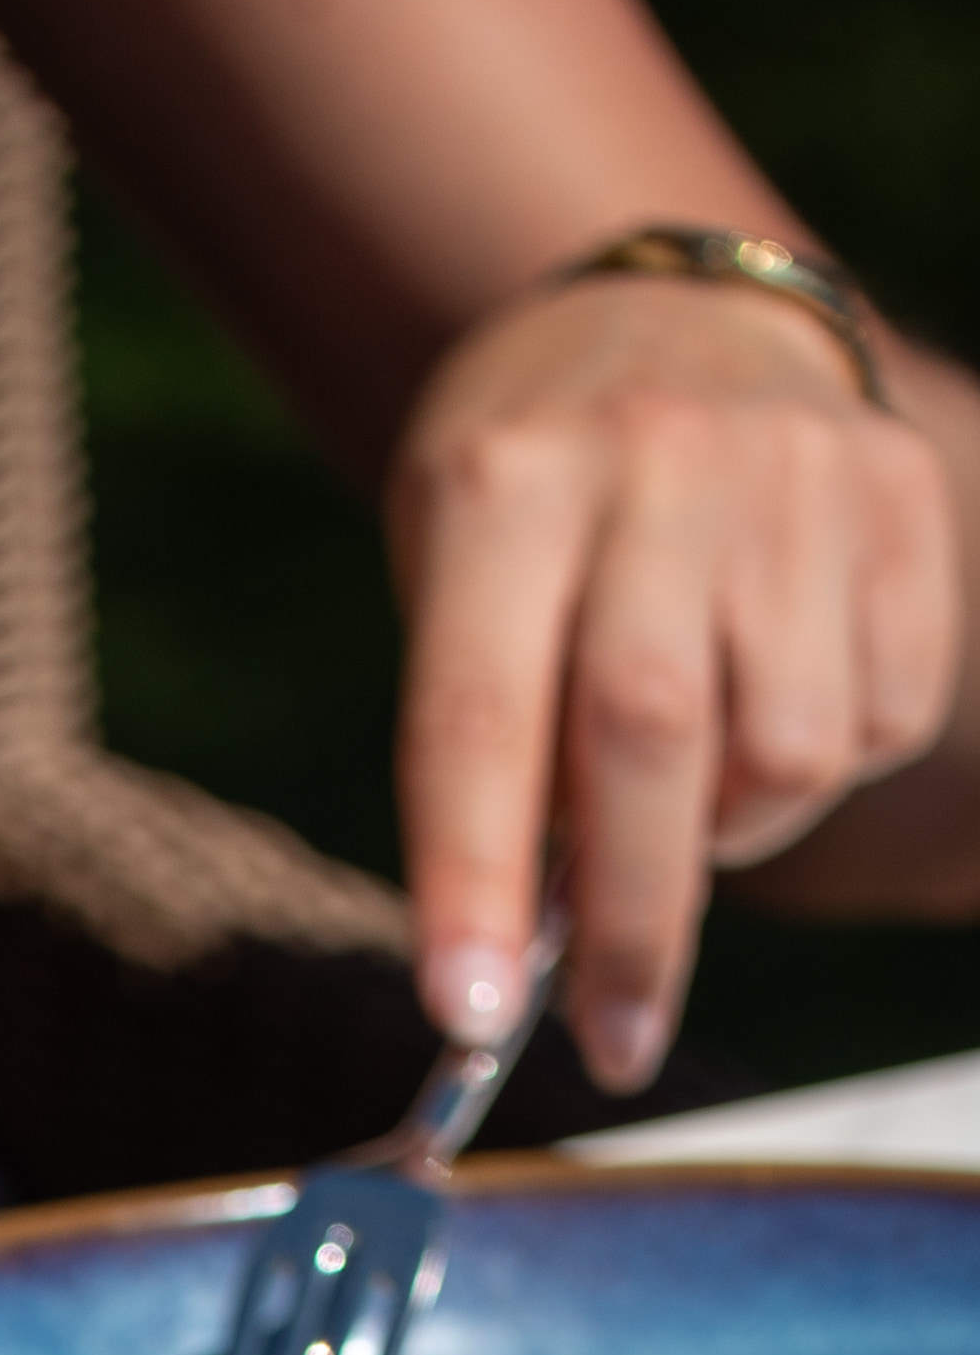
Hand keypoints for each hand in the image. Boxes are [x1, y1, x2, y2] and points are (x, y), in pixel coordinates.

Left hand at [393, 272, 963, 1089]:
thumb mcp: (455, 586)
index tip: (467, 1018)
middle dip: (631, 924)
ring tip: (693, 775)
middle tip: (612, 1036)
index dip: (472, 881)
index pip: (477, 716)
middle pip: (651, 737)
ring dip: (736, 826)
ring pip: (790, 749)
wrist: (674, 318)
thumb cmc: (536, 508)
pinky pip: (884, 714)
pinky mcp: (900, 489)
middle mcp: (656, 458)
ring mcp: (793, 465)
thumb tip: (537, 956)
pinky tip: (777, 693)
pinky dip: (826, 762)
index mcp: (506, 485)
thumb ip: (497, 752)